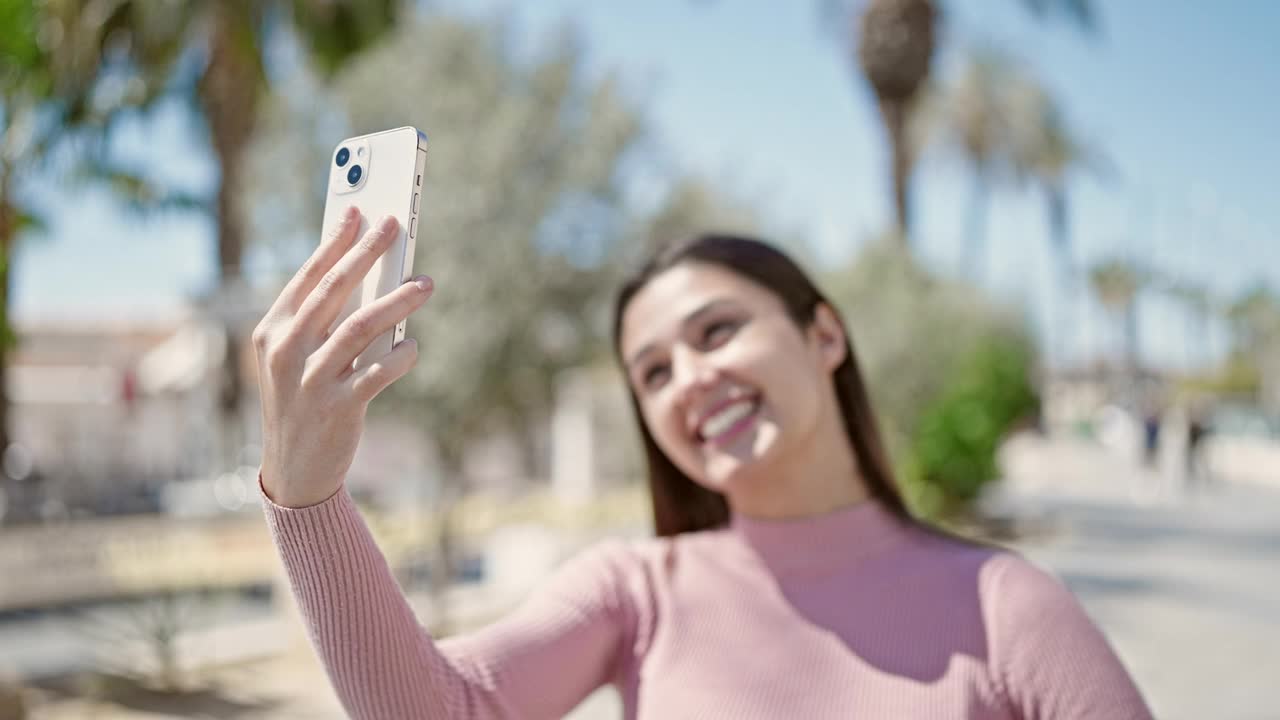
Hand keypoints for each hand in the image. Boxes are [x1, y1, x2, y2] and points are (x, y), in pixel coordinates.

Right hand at [252, 208, 432, 507]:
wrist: (294, 470)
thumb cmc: (303, 400)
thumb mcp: (298, 358)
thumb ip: (323, 321)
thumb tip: (367, 276)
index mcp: (273, 331)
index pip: (308, 277)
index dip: (334, 243)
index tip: (358, 213)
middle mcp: (288, 351)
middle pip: (335, 291)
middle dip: (366, 253)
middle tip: (394, 227)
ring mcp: (312, 380)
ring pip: (363, 327)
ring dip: (399, 301)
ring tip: (425, 284)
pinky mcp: (339, 407)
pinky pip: (379, 372)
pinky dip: (401, 356)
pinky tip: (413, 347)